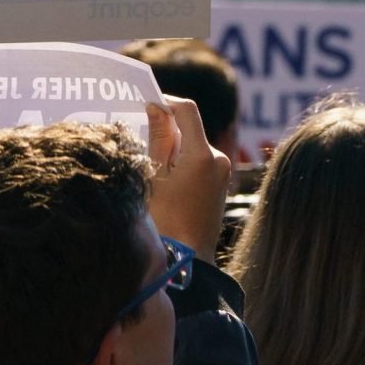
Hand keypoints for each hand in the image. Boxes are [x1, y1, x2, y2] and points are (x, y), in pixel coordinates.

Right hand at [145, 94, 233, 262]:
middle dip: (167, 132)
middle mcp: (219, 160)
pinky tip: (167, 184)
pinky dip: (183, 164)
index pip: (186, 110)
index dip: (166, 103)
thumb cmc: (165, 222)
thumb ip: (157, 138)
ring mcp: (223, 174)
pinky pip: (200, 162)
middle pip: (190, 129)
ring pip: (194, 146)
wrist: (187, 261)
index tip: (146, 107)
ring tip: (153, 172)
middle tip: (142, 145)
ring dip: (174, 150)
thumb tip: (156, 107)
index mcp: (203, 155)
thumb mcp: (154, 176)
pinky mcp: (220, 185)